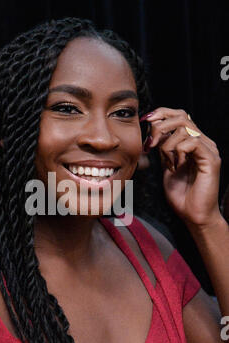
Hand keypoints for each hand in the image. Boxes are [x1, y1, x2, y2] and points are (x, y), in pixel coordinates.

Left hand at [141, 107, 221, 226]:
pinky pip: (192, 142)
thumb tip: (152, 133)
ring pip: (185, 128)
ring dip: (168, 145)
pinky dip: (178, 152)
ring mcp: (208, 149)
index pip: (178, 115)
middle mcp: (202, 142)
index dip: (161, 114)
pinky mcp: (211, 159)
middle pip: (181, 116)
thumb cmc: (181, 194)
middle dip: (160, 126)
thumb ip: (163, 149)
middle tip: (150, 144)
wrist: (193, 215)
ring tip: (167, 163)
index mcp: (192, 142)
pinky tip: (176, 166)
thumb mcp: (166, 166)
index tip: (145, 121)